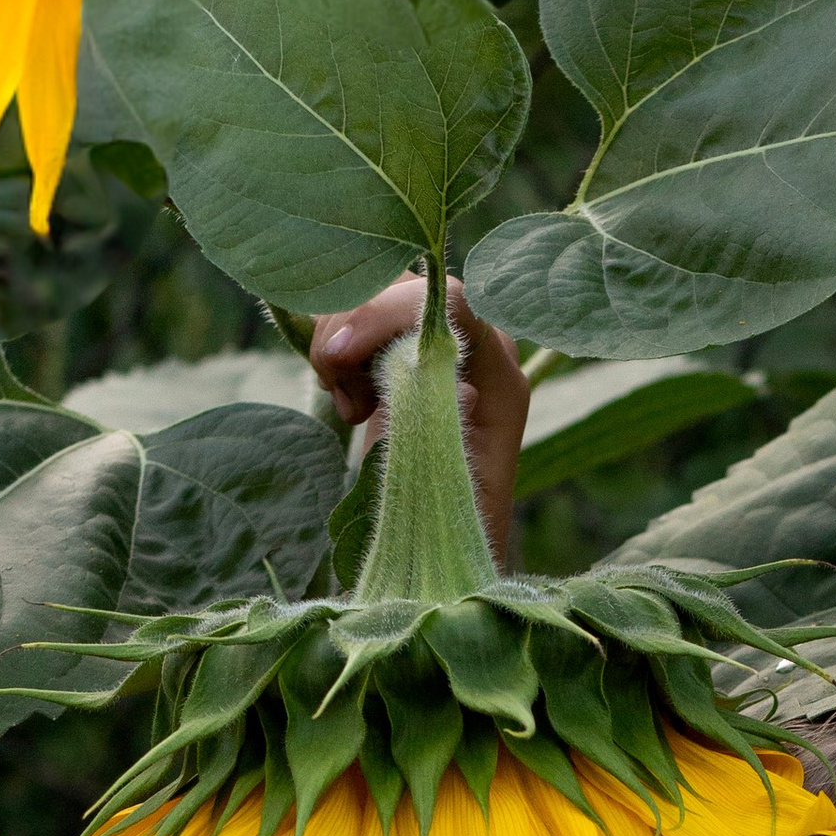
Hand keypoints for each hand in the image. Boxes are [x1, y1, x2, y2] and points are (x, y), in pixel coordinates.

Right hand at [311, 274, 526, 565]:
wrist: (449, 549)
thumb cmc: (456, 529)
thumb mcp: (447, 495)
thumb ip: (434, 435)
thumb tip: (435, 377)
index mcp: (500, 377)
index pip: (451, 302)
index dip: (388, 312)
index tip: (339, 357)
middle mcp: (476, 347)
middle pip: (403, 286)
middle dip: (354, 332)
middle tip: (346, 407)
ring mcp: (439, 345)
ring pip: (372, 294)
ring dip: (340, 345)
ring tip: (350, 411)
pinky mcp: (405, 352)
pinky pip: (357, 318)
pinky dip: (336, 351)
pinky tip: (348, 402)